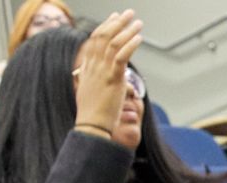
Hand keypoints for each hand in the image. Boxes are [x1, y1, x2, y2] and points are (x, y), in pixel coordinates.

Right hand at [74, 10, 142, 147]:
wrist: (91, 126)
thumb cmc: (93, 113)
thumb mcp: (91, 91)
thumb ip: (98, 79)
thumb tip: (108, 74)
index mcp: (87, 68)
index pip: (95, 41)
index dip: (105, 26)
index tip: (114, 17)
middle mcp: (93, 67)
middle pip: (104, 37)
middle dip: (117, 22)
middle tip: (129, 13)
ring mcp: (102, 72)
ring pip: (113, 44)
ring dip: (127, 30)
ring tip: (138, 22)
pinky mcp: (112, 80)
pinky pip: (121, 57)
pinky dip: (130, 45)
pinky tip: (139, 37)